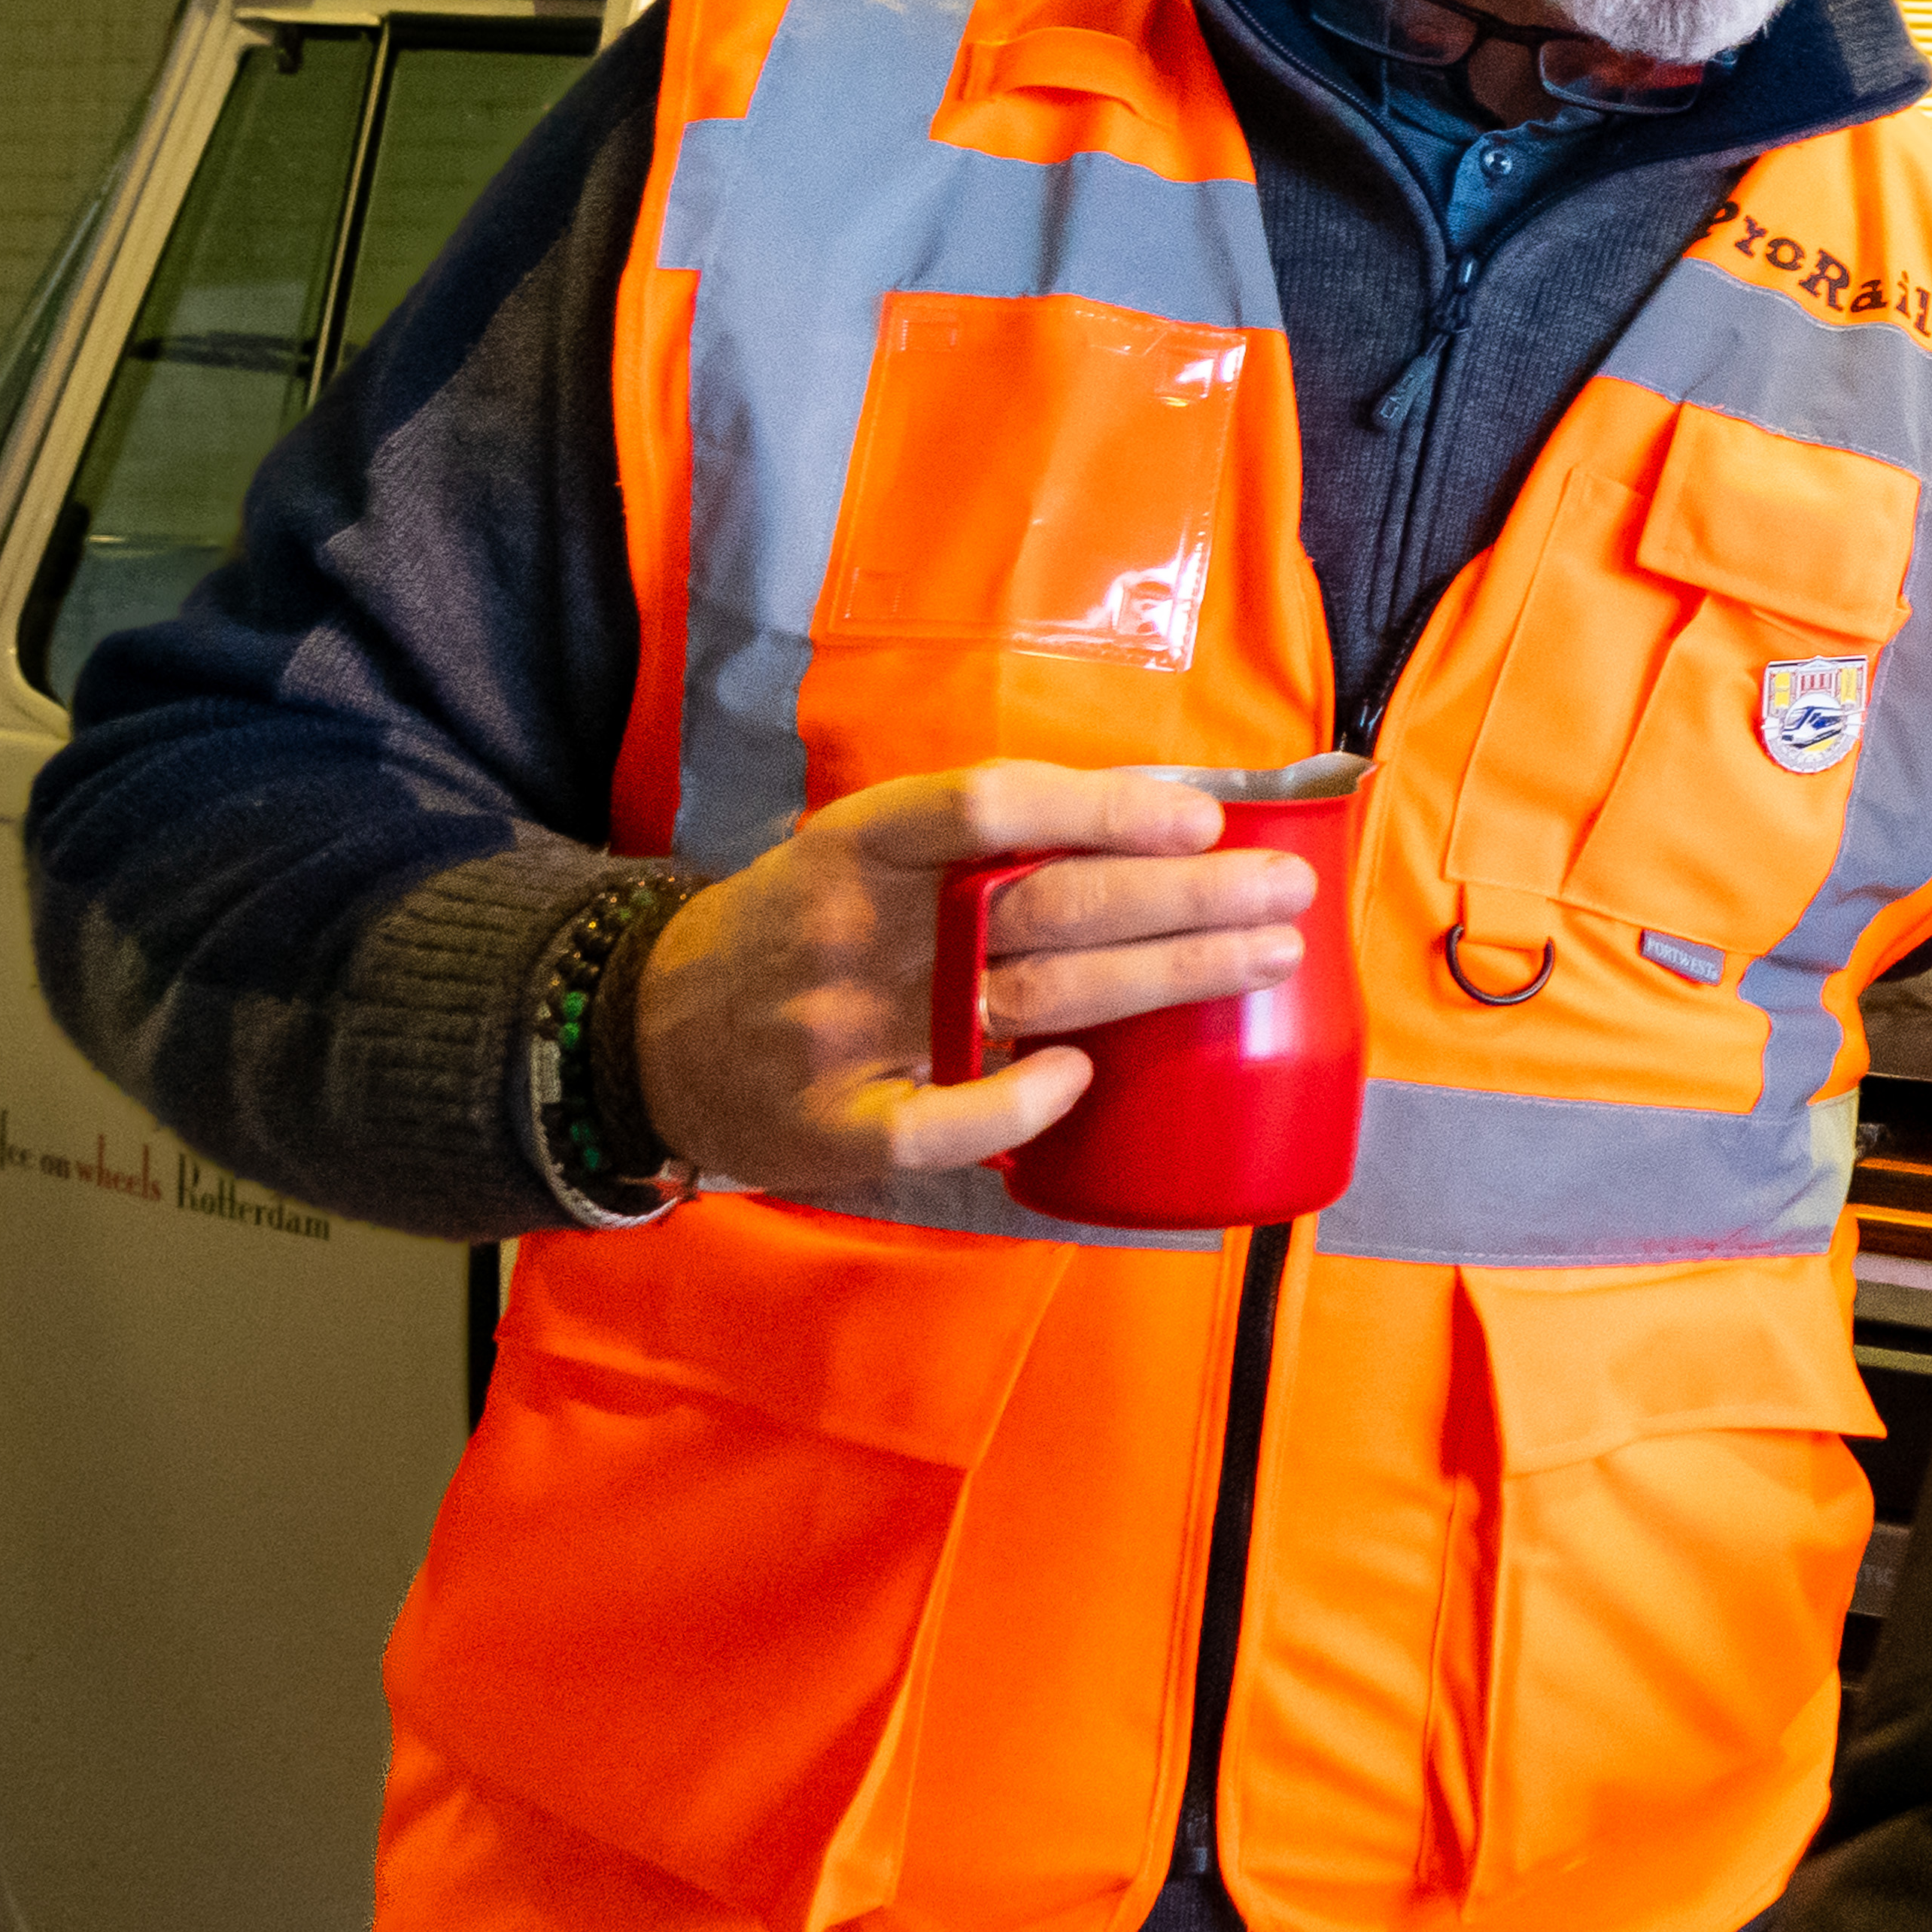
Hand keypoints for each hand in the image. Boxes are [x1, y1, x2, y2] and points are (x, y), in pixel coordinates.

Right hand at [633, 762, 1319, 1194]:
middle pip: (1048, 905)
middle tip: (1286, 889)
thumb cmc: (794, 932)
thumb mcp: (858, 855)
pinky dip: (1022, 1101)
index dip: (1103, 806)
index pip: (992, 806)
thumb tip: (1146, 819)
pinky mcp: (839, 1126)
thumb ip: (974, 844)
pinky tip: (1088, 1076)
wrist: (646, 1035)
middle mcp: (860, 930)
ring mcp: (849, 1033)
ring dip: (1163, 979)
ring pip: (1033, 1001)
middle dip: (1184, 896)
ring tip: (1262, 954)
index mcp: (861, 847)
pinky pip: (946, 1123)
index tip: (1203, 811)